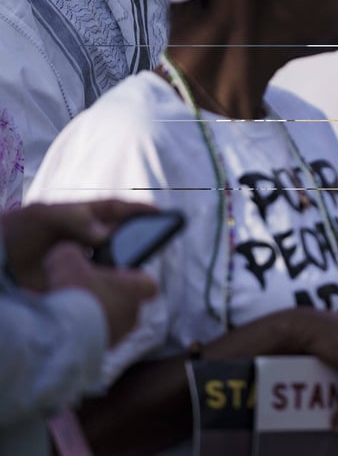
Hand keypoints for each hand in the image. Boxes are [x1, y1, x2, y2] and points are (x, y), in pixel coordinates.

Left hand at [1, 200, 156, 289]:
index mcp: (82, 217)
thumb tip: (105, 236)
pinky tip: (108, 288)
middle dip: (137, 241)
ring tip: (130, 271)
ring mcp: (83, 260)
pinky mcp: (76, 282)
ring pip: (113, 262)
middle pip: (120, 237)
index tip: (159, 212)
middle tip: (148, 246)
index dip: (138, 210)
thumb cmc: (17, 230)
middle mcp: (87, 239)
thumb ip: (75, 218)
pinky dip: (106, 285)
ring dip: (122, 266)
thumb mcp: (43, 215)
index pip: (115, 210)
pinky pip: (98, 283)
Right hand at [44, 243, 157, 345]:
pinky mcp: (102, 351)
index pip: (148, 285)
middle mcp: (133, 314)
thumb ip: (74, 253)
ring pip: (113, 322)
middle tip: (89, 293)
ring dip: (98, 316)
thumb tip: (72, 254)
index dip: (134, 279)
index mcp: (135, 290)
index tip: (119, 276)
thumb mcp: (67, 258)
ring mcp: (119, 335)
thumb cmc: (74, 290)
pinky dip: (86, 332)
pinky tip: (68, 326)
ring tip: (75, 311)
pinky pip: (97, 338)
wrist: (62, 330)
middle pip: (128, 304)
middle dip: (111, 298)